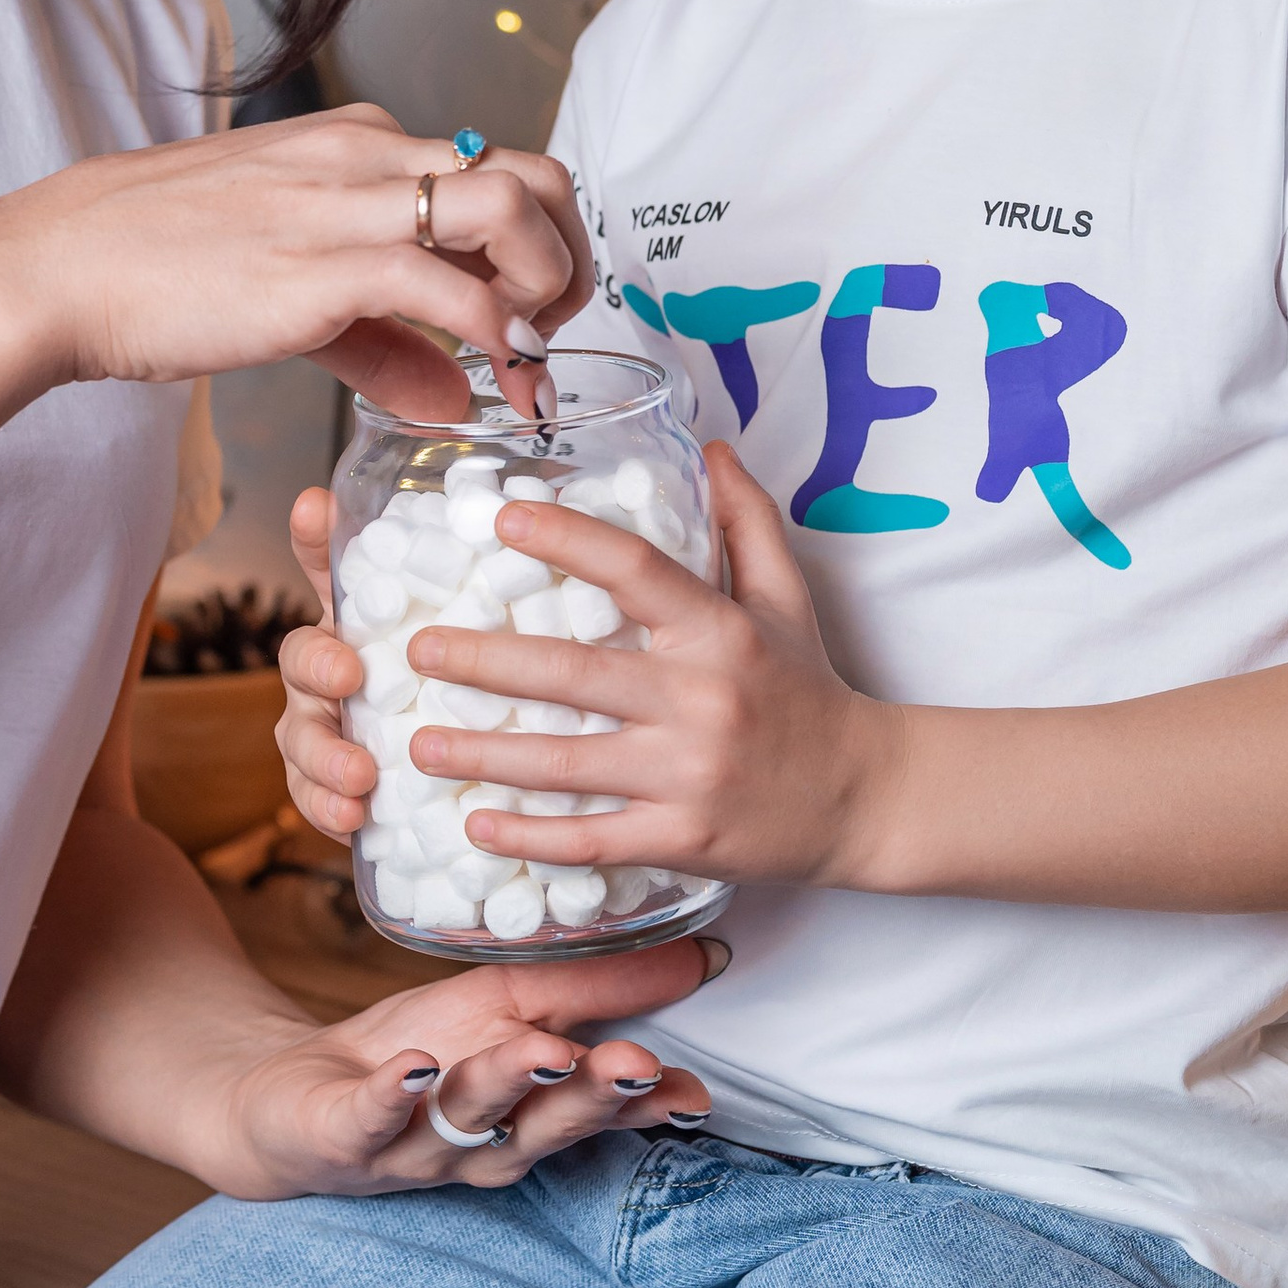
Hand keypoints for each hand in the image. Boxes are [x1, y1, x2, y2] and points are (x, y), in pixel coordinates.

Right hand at [0, 106, 590, 428]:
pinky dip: (492, 335)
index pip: (497, 163)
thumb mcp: (287, 291)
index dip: (542, 243)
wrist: (57, 267)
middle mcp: (366, 157)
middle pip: (534, 170)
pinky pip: (448, 286)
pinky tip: (487, 381)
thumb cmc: (153, 269)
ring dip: (548, 284)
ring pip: (511, 206)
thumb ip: (382, 339)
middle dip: (572, 256)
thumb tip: (454, 395)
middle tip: (554, 333)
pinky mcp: (322, 265)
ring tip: (528, 354)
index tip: (536, 316)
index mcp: (357, 145)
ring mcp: (346, 204)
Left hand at [205, 945, 724, 1199]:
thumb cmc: (415, 1051)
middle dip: (589, 1097)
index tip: (694, 1096)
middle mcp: (480, 1144)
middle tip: (633, 1068)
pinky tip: (410, 1066)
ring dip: (505, 1085)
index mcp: (527, 1116)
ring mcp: (410, 1145)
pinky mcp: (341, 1135)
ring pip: (466, 1121)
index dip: (643, 1107)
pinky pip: (368, 1118)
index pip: (596, 1113)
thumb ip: (596, 989)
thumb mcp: (508, 1006)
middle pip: (543, 1125)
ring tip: (539, 1048)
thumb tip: (700, 954)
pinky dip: (389, 1095)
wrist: (292, 1094)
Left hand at [282, 450, 889, 885]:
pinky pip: (593, 839)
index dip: (568, 540)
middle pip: (573, 675)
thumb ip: (745, 520)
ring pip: (567, 764)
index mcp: (719, 630)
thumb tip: (708, 447)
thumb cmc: (812, 691)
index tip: (502, 518)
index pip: (636, 571)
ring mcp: (690, 773)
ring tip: (417, 741)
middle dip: (484, 662)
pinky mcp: (685, 840)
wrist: (870, 797)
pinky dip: (530, 836)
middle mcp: (701, 698)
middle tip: (417, 649)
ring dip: (483, 754)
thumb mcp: (788, 597)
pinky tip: (476, 825)